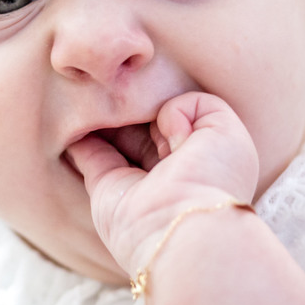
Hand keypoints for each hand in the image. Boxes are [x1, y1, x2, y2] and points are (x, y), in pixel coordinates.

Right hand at [66, 92, 257, 273]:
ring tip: (99, 86)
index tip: (157, 80)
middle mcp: (166, 170)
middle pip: (145, 126)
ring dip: (107, 114)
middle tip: (122, 78)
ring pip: (116, 137)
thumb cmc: (211, 178)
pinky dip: (80, 134)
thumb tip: (164, 113)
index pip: (178, 121)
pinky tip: (76, 108)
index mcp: (199, 159)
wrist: (180, 225)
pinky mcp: (104, 186)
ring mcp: (133, 179)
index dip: (166, 99)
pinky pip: (87, 153)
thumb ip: (201, 105)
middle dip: (135, 103)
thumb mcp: (227, 131)